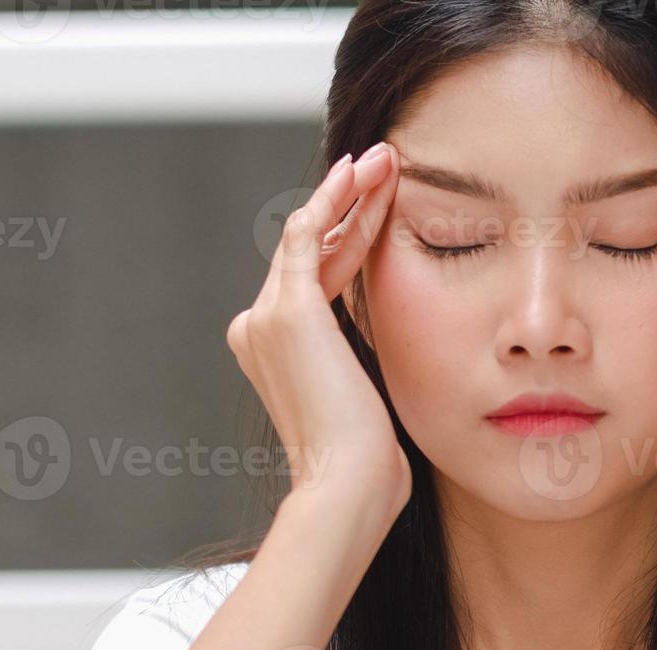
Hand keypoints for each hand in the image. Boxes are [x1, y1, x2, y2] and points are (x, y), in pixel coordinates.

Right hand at [227, 142, 410, 518]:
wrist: (348, 483)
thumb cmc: (367, 462)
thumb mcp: (366, 397)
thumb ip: (364, 361)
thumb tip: (399, 347)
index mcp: (272, 350)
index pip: (314, 277)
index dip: (348, 235)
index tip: (380, 203)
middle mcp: (257, 328)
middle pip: (309, 249)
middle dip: (350, 203)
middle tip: (384, 162)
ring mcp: (265, 316)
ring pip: (309, 234)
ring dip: (349, 192)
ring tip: (386, 158)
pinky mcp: (287, 309)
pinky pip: (306, 235)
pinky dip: (333, 201)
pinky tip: (362, 175)